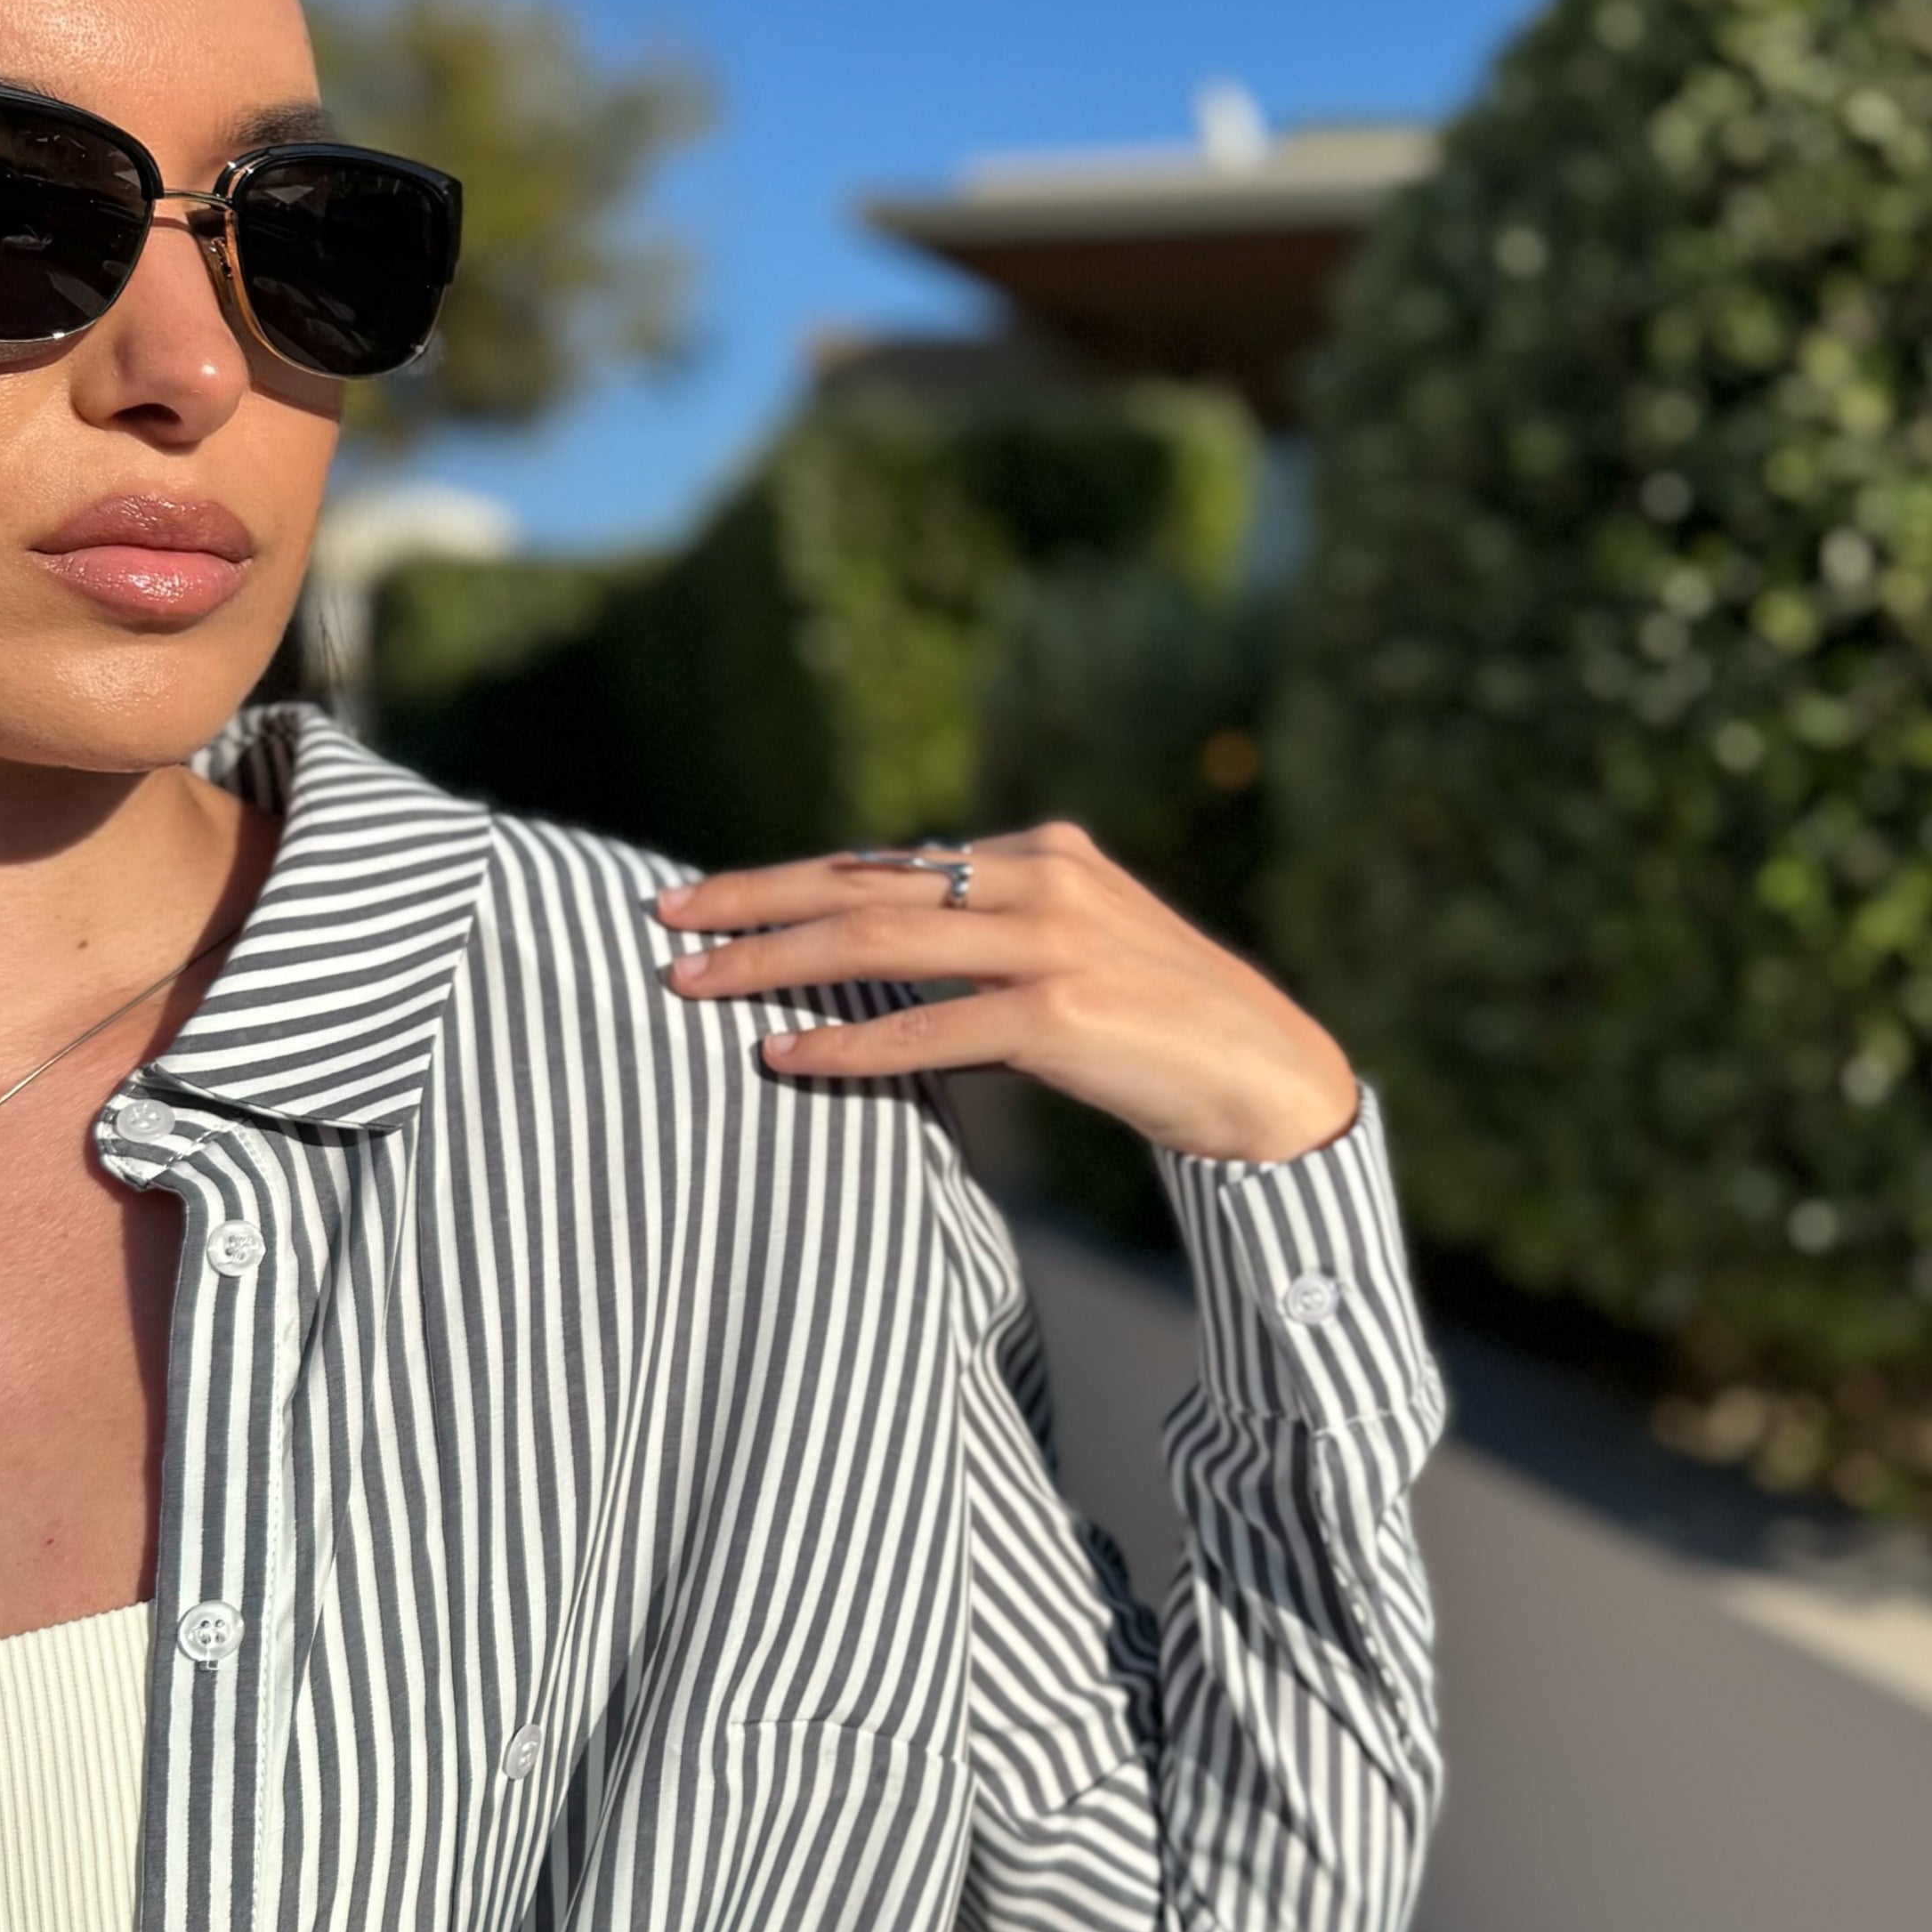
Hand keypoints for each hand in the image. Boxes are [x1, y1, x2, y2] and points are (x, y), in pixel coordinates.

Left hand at [654, 824, 1359, 1165]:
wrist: (1267, 1078)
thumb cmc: (1161, 1030)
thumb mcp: (1071, 955)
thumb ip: (986, 938)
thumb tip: (876, 949)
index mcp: (1043, 853)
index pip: (887, 865)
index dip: (789, 882)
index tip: (707, 897)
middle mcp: (1042, 879)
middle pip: (864, 886)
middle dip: (753, 903)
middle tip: (665, 921)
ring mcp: (1053, 942)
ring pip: (878, 946)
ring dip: (774, 967)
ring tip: (695, 987)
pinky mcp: (1063, 1013)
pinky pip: (928, 1031)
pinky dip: (847, 1046)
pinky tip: (782, 1058)